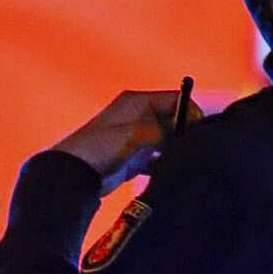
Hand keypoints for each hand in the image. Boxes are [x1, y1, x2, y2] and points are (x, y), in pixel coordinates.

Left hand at [52, 90, 192, 195]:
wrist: (73, 173)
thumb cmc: (101, 147)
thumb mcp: (137, 134)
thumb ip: (165, 132)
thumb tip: (188, 136)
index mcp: (138, 102)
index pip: (176, 99)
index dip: (191, 113)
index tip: (200, 132)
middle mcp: (139, 116)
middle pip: (174, 120)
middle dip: (185, 133)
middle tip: (193, 150)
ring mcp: (136, 137)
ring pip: (167, 140)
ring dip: (175, 150)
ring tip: (182, 162)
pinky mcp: (134, 158)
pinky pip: (157, 159)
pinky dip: (164, 165)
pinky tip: (169, 174)